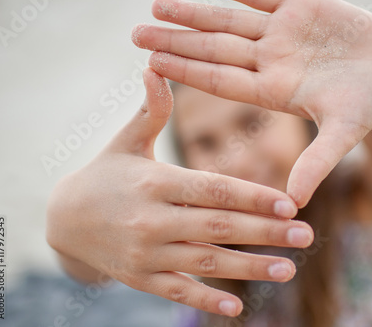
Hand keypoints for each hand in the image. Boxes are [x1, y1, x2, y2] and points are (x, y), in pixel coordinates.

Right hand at [46, 68, 312, 316]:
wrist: (64, 220)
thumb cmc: (105, 174)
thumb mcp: (125, 141)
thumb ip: (148, 111)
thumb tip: (155, 68)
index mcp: (155, 181)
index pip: (213, 189)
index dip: (253, 197)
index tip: (291, 204)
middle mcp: (151, 218)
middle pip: (218, 226)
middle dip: (265, 232)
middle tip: (307, 236)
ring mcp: (144, 252)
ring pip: (204, 261)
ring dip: (248, 267)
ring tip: (288, 269)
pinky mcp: (138, 277)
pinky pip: (175, 289)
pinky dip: (205, 300)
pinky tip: (237, 307)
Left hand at [132, 0, 371, 206]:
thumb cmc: (368, 106)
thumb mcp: (343, 133)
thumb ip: (318, 161)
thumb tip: (295, 203)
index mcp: (272, 90)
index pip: (219, 80)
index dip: (186, 70)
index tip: (150, 63)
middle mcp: (270, 60)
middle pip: (214, 49)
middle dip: (176, 41)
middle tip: (136, 34)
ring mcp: (283, 32)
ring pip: (229, 18)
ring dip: (194, 12)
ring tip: (156, 5)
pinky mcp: (301, 5)